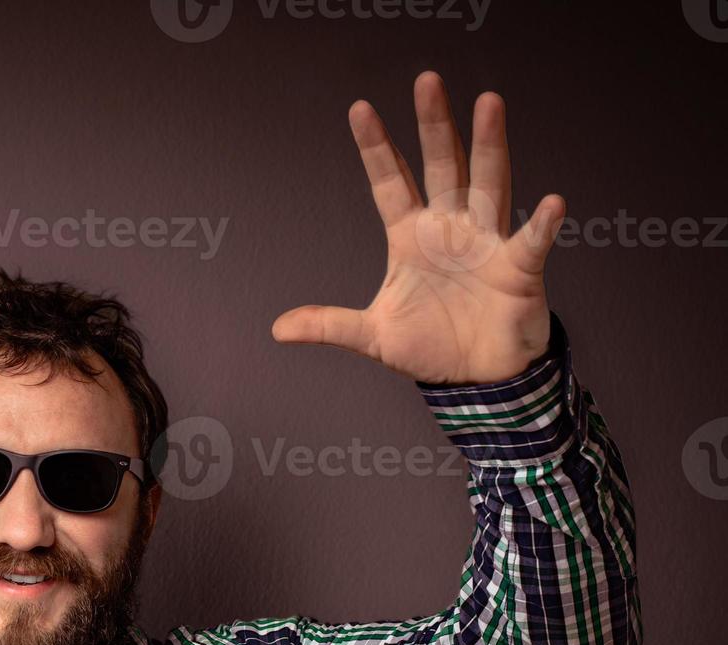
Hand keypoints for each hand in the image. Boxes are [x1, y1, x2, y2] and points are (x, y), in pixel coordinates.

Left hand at [271, 71, 564, 385]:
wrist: (477, 378)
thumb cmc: (432, 346)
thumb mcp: (372, 336)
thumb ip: (329, 325)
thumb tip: (278, 328)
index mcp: (411, 236)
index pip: (390, 182)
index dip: (376, 147)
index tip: (359, 109)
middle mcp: (450, 228)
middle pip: (441, 166)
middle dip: (433, 125)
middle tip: (426, 82)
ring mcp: (486, 243)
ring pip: (488, 184)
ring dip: (489, 146)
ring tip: (489, 104)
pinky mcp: (518, 269)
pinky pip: (531, 243)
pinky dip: (541, 224)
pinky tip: (550, 202)